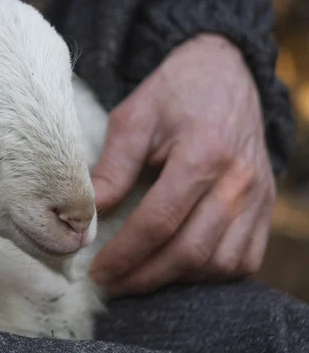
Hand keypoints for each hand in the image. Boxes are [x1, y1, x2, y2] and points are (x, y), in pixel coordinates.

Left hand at [88, 34, 275, 296]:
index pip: (159, 221)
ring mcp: (258, 196)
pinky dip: (212, 273)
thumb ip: (112, 168)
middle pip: (192, 251)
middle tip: (113, 284)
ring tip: (140, 277)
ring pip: (221, 263)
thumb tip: (87, 216)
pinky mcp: (267, 205)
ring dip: (178, 279)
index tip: (99, 270)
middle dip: (146, 277)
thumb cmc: (174, 92)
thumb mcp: (133, 119)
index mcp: (203, 153)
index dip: (125, 254)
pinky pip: (246, 258)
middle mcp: (238, 180)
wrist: (225, 72)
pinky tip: (180, 268)